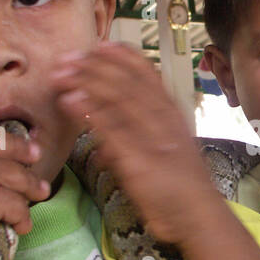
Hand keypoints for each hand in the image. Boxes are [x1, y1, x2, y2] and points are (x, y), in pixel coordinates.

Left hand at [51, 43, 223, 245]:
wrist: (198, 214)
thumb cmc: (182, 186)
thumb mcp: (167, 152)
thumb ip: (138, 140)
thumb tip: (106, 143)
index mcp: (172, 114)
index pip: (147, 75)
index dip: (122, 57)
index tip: (100, 45)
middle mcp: (163, 120)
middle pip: (126, 82)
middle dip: (94, 66)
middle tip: (68, 58)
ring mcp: (151, 139)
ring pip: (117, 100)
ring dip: (85, 83)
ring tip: (61, 75)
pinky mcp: (137, 161)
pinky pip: (110, 131)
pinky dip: (88, 113)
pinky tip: (69, 102)